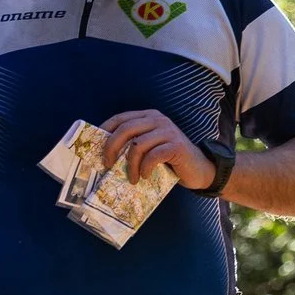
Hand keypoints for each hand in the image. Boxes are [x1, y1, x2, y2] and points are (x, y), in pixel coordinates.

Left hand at [101, 109, 215, 189]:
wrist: (198, 169)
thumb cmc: (169, 161)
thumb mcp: (149, 149)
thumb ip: (133, 145)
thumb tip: (104, 155)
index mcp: (148, 116)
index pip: (120, 118)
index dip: (105, 131)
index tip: (96, 148)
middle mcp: (157, 119)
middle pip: (125, 129)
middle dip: (111, 148)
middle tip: (108, 165)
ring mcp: (168, 131)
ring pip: (137, 145)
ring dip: (130, 165)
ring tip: (131, 178)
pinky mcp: (176, 145)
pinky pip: (152, 156)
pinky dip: (145, 168)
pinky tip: (144, 176)